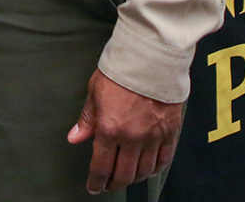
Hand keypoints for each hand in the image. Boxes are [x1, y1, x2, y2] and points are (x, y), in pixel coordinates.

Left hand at [67, 71, 183, 194]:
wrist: (151, 57)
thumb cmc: (121, 71)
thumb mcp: (95, 91)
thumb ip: (87, 119)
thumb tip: (75, 138)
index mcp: (109, 128)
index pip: (101, 167)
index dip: (96, 181)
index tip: (94, 187)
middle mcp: (131, 138)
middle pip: (124, 175)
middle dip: (114, 184)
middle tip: (108, 185)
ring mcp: (153, 136)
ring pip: (144, 171)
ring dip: (134, 178)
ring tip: (127, 176)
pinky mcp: (170, 132)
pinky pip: (163, 160)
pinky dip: (155, 169)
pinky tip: (148, 170)